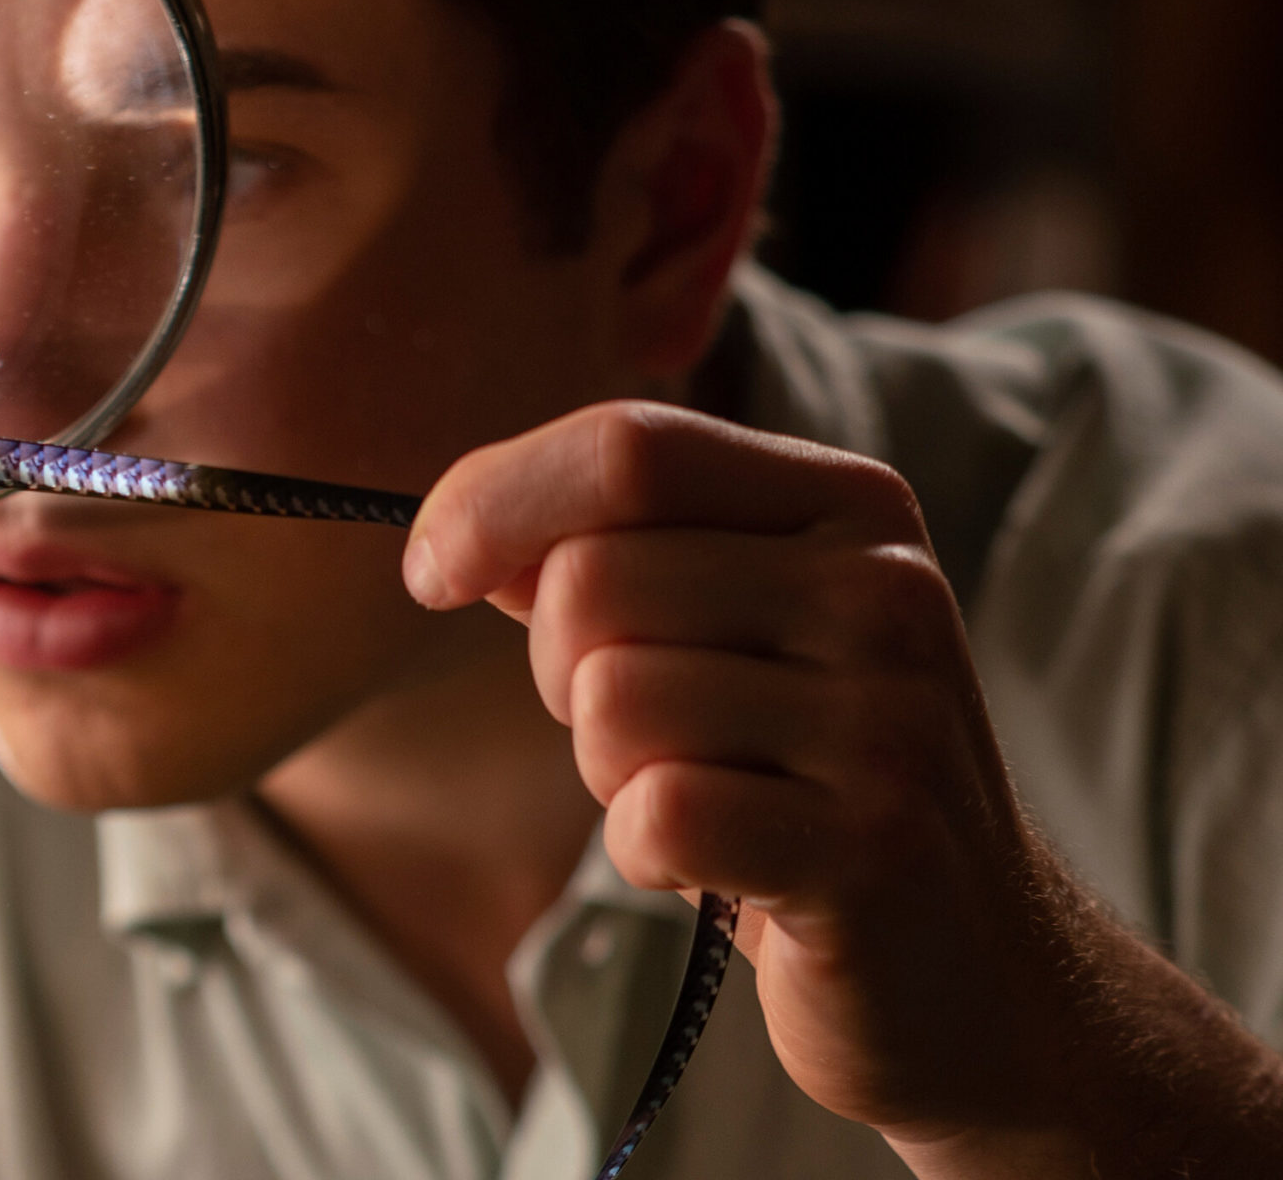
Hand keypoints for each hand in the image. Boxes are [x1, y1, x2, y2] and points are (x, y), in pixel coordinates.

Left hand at [404, 399, 1282, 1169]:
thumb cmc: (805, 776)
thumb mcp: (728, 629)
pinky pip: (654, 814)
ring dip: (609, 771)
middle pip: (590, 580)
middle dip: (561, 668)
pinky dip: (645, 852)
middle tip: (643, 735)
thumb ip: (607, 554)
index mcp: (851, 508)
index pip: (629, 445)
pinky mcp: (868, 848)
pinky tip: (715, 868)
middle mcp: (886, 593)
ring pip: (608, 699)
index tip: (432, 571)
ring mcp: (888, 721)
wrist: (976, 963)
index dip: (494, 499)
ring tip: (701, 796)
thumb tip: (458, 533)